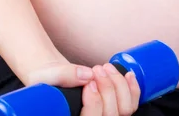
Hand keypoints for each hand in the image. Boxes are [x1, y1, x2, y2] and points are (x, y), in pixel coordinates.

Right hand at [24, 59, 140, 114]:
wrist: (56, 79)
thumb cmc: (47, 83)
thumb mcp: (45, 77)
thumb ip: (62, 75)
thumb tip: (87, 75)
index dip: (94, 103)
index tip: (89, 82)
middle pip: (111, 115)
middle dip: (108, 89)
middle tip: (97, 69)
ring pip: (124, 110)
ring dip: (119, 85)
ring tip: (106, 68)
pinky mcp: (117, 109)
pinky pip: (132, 105)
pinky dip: (133, 89)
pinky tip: (128, 74)